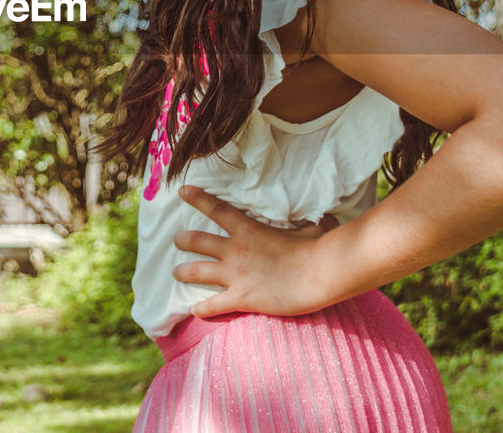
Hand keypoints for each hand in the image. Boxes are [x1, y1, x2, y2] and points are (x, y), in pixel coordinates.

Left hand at [171, 185, 335, 317]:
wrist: (317, 273)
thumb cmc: (316, 248)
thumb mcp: (310, 228)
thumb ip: (307, 225)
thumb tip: (326, 218)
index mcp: (249, 229)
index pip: (217, 209)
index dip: (198, 199)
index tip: (182, 191)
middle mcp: (236, 250)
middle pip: (199, 241)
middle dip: (183, 240)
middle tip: (176, 239)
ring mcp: (235, 275)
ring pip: (197, 271)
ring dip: (183, 271)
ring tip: (175, 273)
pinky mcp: (240, 298)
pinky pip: (213, 305)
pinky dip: (201, 309)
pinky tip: (194, 310)